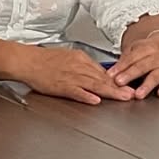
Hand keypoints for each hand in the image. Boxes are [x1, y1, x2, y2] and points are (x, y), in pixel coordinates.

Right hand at [19, 49, 135, 105]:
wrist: (27, 60)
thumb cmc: (44, 60)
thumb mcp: (68, 57)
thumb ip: (83, 66)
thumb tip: (97, 74)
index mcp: (80, 58)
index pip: (102, 71)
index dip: (117, 80)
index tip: (128, 86)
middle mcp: (78, 66)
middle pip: (102, 78)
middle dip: (118, 87)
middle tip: (131, 94)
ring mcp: (70, 76)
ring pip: (93, 84)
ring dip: (109, 92)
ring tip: (121, 97)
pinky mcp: (60, 85)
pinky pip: (75, 91)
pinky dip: (86, 95)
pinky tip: (95, 100)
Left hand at [109, 34, 158, 99]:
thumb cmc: (147, 49)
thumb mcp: (135, 49)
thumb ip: (124, 60)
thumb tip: (110, 73)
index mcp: (145, 49)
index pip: (131, 58)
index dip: (120, 67)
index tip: (111, 75)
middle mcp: (155, 58)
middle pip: (141, 67)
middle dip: (129, 75)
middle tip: (119, 82)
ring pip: (154, 77)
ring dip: (146, 86)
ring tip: (138, 94)